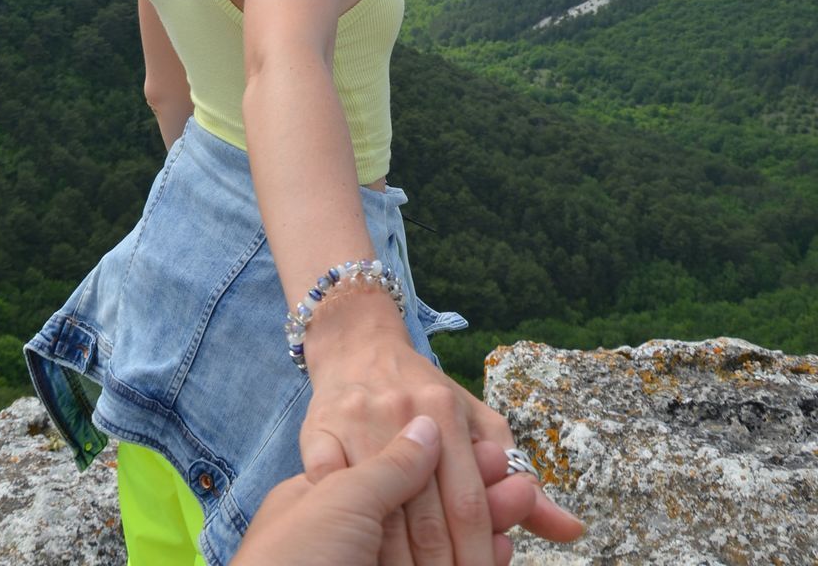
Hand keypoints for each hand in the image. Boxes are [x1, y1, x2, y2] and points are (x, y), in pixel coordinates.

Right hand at [299, 303, 584, 565]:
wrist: (357, 345)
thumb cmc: (425, 392)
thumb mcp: (477, 422)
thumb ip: (519, 476)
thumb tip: (573, 530)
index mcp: (445, 410)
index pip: (468, 502)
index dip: (479, 554)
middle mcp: (401, 411)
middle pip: (425, 515)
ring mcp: (355, 421)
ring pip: (379, 511)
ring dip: (395, 559)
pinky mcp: (316, 432)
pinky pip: (328, 490)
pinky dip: (347, 526)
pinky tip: (361, 552)